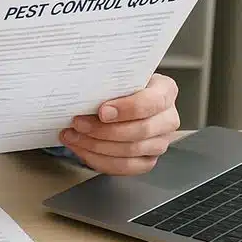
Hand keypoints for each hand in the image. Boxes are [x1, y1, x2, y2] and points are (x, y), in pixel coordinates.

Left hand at [59, 73, 180, 174]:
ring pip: (130, 151)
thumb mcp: (119, 74)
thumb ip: (110, 80)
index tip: (102, 111)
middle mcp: (168, 118)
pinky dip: (100, 160)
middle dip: (103, 130)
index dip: (126, 109)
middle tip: (78, 123)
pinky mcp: (148, 160)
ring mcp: (160, 142)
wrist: (121, 98)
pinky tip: (83, 149)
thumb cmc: (122, 84)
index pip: (151, 102)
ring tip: (74, 136)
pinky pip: (125, 167)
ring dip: (96, 146)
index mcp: (165, 91)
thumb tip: (86, 88)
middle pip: (140, 131)